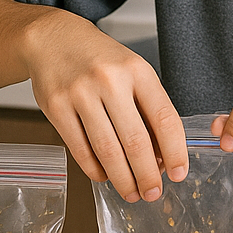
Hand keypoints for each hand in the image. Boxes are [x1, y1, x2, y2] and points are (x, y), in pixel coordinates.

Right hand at [24, 9, 187, 203]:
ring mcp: (80, 94)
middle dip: (147, 175)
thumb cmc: (100, 60)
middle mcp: (109, 80)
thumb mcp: (133, 71)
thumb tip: (160, 157)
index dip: (175, 151)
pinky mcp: (55, 108)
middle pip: (135, 141)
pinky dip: (95, 170)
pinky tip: (105, 176)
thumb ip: (148, 109)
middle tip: (153, 193)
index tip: (179, 173)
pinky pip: (80, 149)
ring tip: (132, 193)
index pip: (164, 118)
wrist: (53, 39)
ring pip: (107, 150)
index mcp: (137, 71)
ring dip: (122, 179)